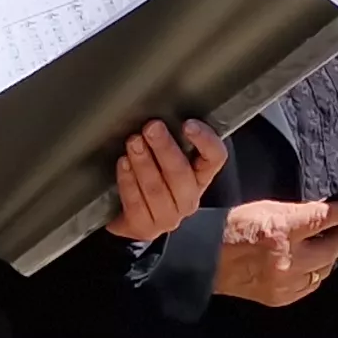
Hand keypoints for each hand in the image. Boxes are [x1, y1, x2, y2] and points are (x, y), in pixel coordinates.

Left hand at [110, 120, 228, 241]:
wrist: (133, 219)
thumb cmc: (152, 179)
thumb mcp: (165, 158)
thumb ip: (170, 138)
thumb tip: (159, 110)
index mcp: (200, 176)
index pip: (215, 158)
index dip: (205, 141)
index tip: (188, 124)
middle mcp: (189, 198)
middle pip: (182, 174)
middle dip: (165, 148)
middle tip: (151, 127)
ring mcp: (169, 217)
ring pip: (157, 189)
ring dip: (143, 163)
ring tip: (133, 142)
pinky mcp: (146, 227)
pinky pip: (137, 203)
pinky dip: (128, 181)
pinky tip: (123, 164)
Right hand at [215, 197, 337, 306]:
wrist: (206, 259)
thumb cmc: (234, 228)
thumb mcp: (268, 209)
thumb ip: (299, 214)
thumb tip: (326, 215)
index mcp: (281, 230)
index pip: (325, 219)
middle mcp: (287, 259)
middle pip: (333, 248)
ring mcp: (285, 282)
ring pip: (326, 269)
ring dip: (331, 255)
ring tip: (328, 243)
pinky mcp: (281, 297)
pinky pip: (311, 285)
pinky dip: (315, 273)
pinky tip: (311, 263)